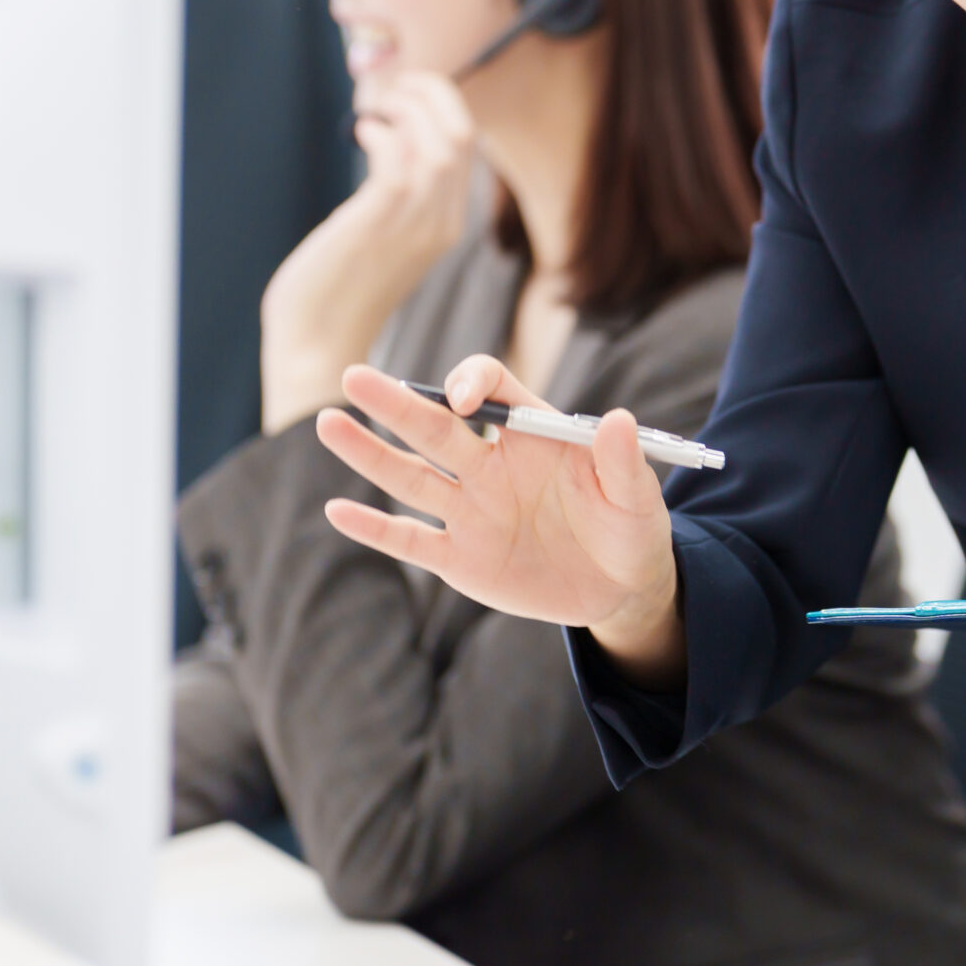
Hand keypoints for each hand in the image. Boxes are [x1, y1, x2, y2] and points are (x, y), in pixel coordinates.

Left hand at [260, 72, 476, 433]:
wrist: (317, 345)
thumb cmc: (336, 291)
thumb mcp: (378, 236)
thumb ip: (391, 197)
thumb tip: (383, 141)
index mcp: (447, 226)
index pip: (466, 148)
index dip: (441, 107)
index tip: (408, 93)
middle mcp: (442, 223)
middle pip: (463, 135)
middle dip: (432, 94)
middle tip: (395, 86)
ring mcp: (414, 224)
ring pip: (441, 142)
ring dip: (409, 107)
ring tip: (378, 105)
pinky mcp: (380, 222)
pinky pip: (400, 160)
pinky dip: (384, 132)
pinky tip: (363, 130)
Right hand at [314, 356, 687, 684]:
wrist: (620, 588)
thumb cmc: (631, 527)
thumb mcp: (638, 496)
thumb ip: (623, 460)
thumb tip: (619, 420)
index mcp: (533, 435)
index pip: (492, 389)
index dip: (473, 384)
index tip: (465, 403)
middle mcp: (492, 465)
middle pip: (436, 426)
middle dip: (396, 403)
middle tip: (355, 377)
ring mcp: (472, 511)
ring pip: (411, 476)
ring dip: (370, 452)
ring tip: (328, 423)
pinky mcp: (460, 559)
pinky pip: (410, 539)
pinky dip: (374, 528)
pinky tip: (336, 511)